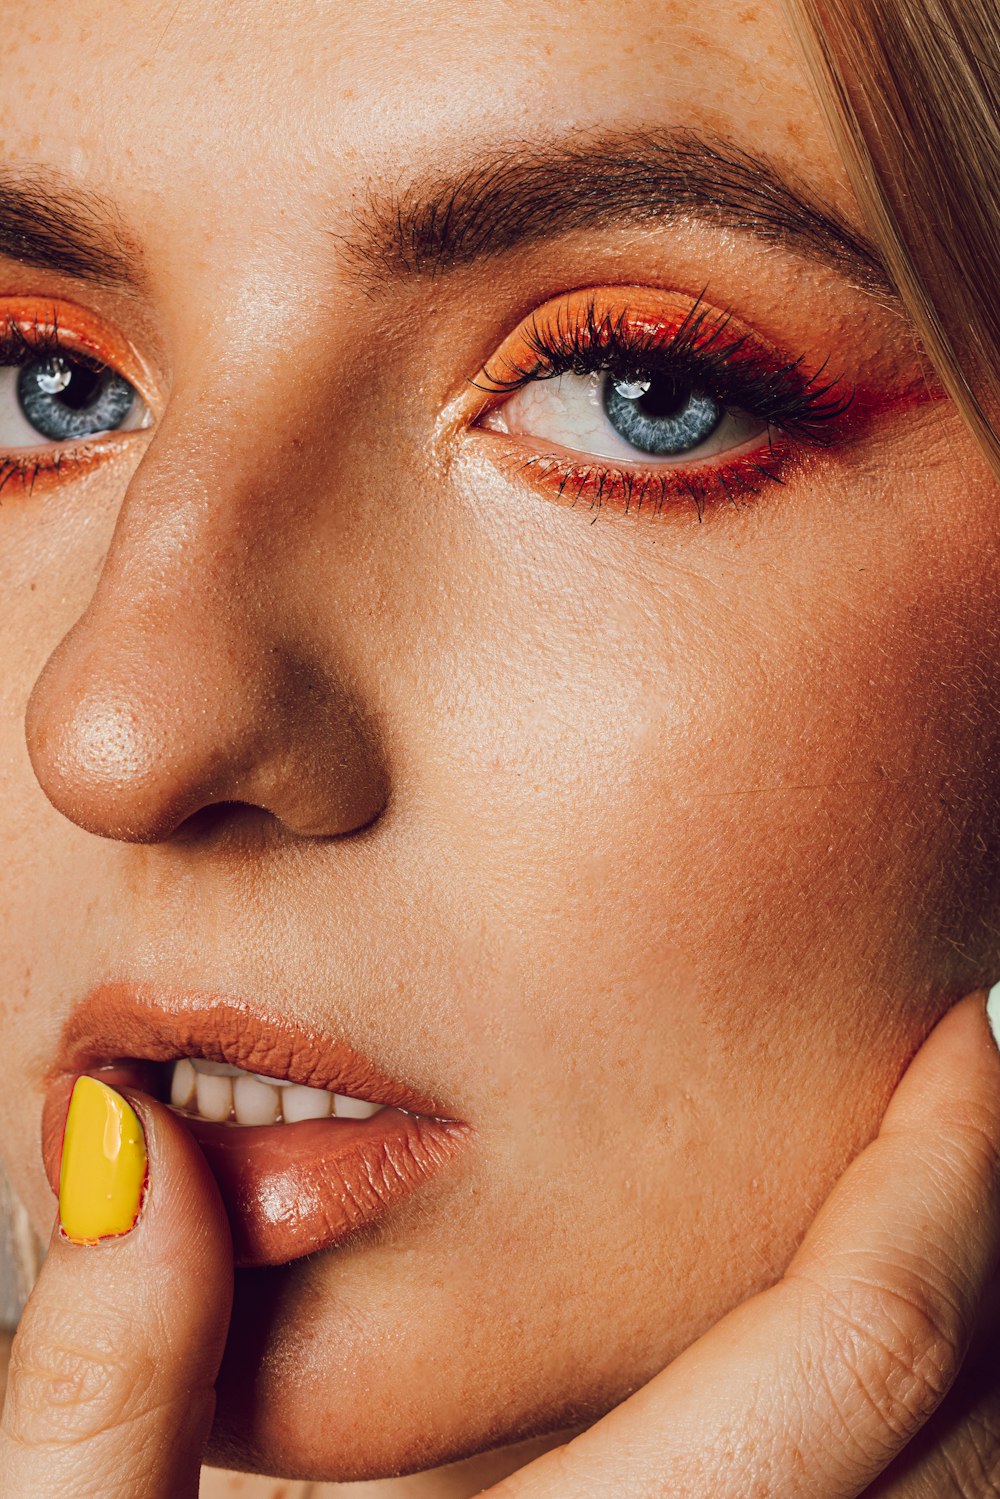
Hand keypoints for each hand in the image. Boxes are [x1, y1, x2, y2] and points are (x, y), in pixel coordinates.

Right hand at [3, 994, 999, 1498]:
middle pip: (964, 1440)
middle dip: (978, 1241)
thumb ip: (101, 1399)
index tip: (954, 1037)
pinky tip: (821, 1377)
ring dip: (964, 1349)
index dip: (938, 1171)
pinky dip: (906, 1456)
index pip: (853, 1357)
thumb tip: (137, 1155)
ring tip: (907, 1202)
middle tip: (952, 1093)